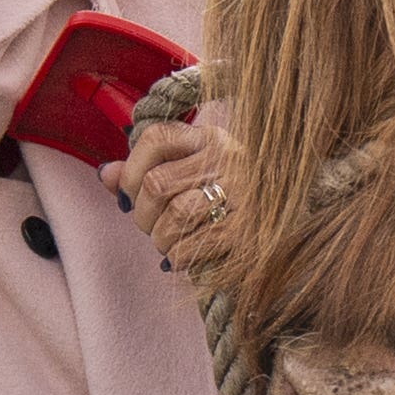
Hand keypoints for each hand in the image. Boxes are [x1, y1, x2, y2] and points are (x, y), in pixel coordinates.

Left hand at [100, 120, 240, 271]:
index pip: (156, 138)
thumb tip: (105, 174)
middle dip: (143, 214)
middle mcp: (228, 159)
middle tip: (151, 225)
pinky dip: (176, 255)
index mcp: (212, 139)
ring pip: (174, 215)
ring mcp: (242, 194)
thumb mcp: (195, 169)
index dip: (131, 169)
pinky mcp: (246, 231)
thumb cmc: (233, 194)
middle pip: (157, 183)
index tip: (130, 193)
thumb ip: (148, 168)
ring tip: (167, 241)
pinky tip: (180, 256)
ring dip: (160, 237)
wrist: (288, 216)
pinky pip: (192, 245)